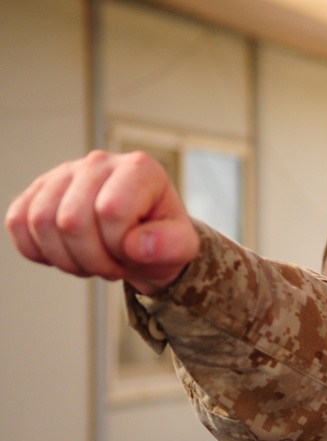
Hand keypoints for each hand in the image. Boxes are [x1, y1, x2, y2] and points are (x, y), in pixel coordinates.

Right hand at [5, 150, 198, 294]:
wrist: (143, 241)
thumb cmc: (162, 239)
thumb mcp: (183, 247)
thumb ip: (171, 245)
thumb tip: (137, 245)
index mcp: (139, 169)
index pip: (110, 210)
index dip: (119, 246)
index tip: (134, 254)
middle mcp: (99, 162)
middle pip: (71, 220)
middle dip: (93, 259)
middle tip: (112, 265)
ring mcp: (64, 174)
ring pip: (40, 222)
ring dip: (67, 259)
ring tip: (93, 261)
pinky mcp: (38, 191)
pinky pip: (18, 223)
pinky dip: (39, 251)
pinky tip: (67, 254)